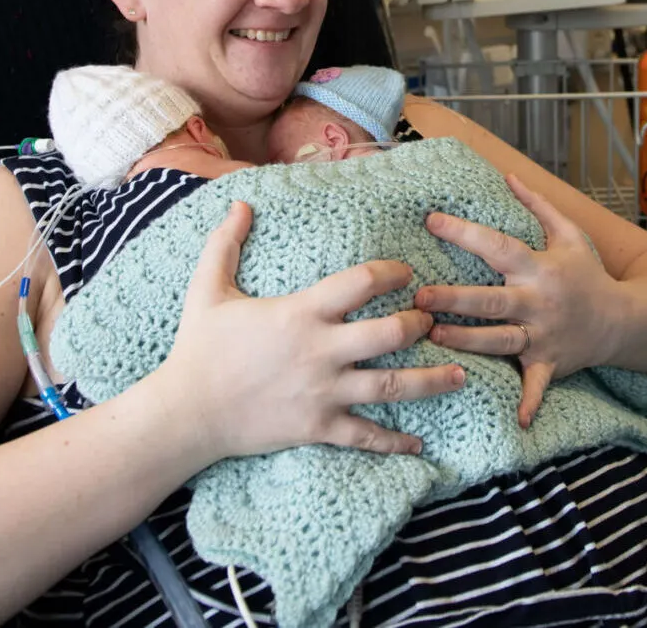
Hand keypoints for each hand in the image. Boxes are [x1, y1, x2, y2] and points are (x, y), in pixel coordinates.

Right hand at [153, 201, 467, 460]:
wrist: (185, 413)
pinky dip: (396, 441)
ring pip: (393, 386)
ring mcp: (323, 392)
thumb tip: (238, 202)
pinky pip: (367, 435)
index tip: (406, 273)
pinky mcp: (319, 428)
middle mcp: (321, 351)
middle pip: (391, 333)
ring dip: (433, 380)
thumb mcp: (207, 290)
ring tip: (461, 375)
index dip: (392, 273)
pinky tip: (419, 442)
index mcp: (300, 313)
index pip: (362, 283)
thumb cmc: (198, 349)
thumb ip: (225, 244)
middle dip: (420, 324)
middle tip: (433, 320)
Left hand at [415, 175, 623, 427]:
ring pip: (501, 340)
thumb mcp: (570, 234)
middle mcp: (539, 302)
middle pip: (492, 300)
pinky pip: (537, 385)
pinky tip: (517, 421)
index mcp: (540, 267)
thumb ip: (537, 206)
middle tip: (420, 297)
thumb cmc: (589, 274)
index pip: (498, 246)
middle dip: (456, 298)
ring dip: (468, 341)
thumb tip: (507, 175)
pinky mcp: (550, 363)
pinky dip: (529, 402)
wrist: (624, 320)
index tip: (431, 220)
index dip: (465, 233)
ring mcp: (544, 335)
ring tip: (434, 336)